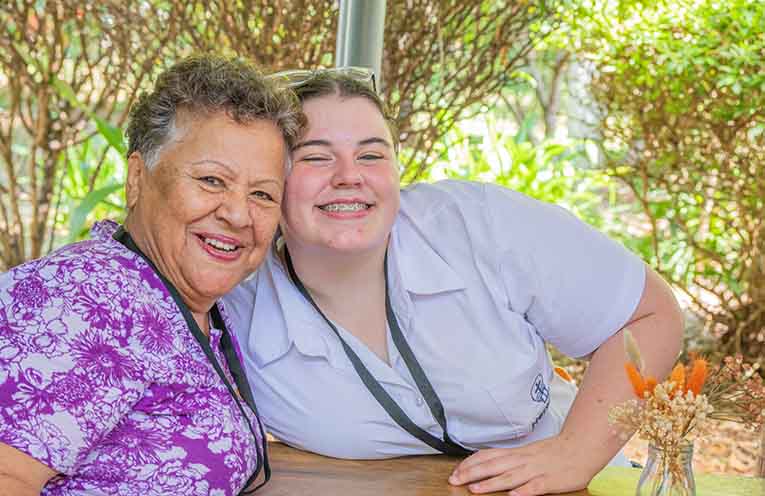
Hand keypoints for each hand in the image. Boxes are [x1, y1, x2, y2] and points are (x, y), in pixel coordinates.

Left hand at [447, 435, 600, 494]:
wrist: (580, 447)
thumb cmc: (554, 452)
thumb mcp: (528, 452)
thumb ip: (510, 459)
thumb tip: (489, 464)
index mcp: (517, 454)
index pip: (488, 455)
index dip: (470, 463)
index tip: (455, 471)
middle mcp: (522, 460)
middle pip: (493, 466)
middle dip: (472, 473)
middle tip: (455, 480)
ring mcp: (535, 470)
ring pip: (510, 476)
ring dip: (491, 483)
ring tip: (475, 489)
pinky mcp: (550, 481)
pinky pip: (535, 486)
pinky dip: (524, 491)